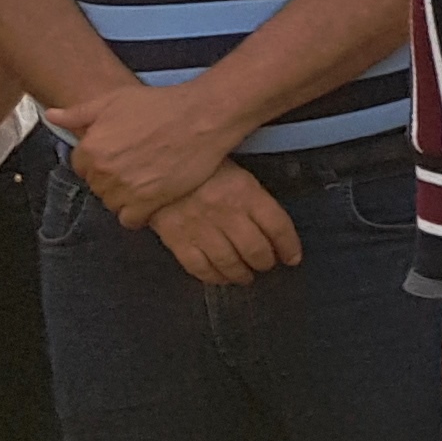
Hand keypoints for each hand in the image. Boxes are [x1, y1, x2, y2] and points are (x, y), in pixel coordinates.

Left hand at [47, 79, 239, 226]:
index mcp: (91, 147)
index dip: (98, 160)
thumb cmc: (160, 105)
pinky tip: (149, 199)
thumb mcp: (114, 101)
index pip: (80, 166)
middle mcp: (104, 171)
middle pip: (96, 186)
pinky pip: (130, 219)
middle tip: (133, 166)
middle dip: (110, 179)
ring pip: (111, 203)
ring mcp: (126, 189)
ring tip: (143, 181)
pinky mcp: (149, 202)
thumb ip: (79, 113)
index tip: (116, 156)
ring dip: (123, 196)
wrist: (202, 118)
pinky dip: (136, 213)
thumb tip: (52, 115)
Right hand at [149, 166, 303, 286]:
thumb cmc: (197, 163)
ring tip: (246, 276)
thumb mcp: (231, 166)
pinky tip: (220, 278)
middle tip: (266, 264)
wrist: (148, 163)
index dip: (289, 246)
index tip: (293, 256)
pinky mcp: (176, 239)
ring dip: (242, 274)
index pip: (278, 225)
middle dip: (265, 262)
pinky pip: (199, 267)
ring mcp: (200, 228)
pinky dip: (213, 277)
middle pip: (256, 249)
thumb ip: (252, 192)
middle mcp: (225, 212)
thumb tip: (272, 220)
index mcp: (244, 191)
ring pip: (230, 263)